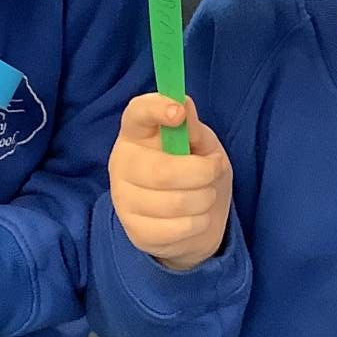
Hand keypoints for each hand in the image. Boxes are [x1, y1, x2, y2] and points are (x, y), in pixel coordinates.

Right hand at [109, 94, 231, 271]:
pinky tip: (197, 217)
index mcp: (136, 133)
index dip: (155, 110)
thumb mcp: (201, 144)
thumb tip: (184, 105)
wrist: (197, 219)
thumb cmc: (195, 170)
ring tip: (206, 194)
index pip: (136, 114)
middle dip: (201, 172)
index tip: (179, 113)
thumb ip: (193, 128)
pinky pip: (175, 229)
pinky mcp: (135, 231)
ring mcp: (124, 199)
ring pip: (174, 203)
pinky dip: (198, 223)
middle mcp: (121, 163)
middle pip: (161, 171)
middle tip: (215, 170)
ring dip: (204, 198)